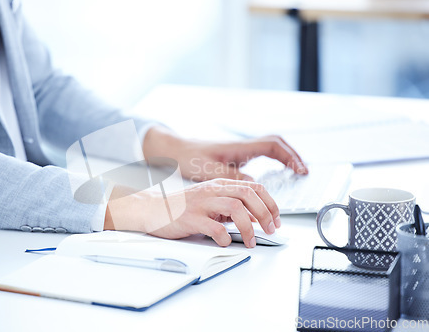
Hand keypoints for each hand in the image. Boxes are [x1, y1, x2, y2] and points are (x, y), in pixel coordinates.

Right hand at [104, 179, 278, 247]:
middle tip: (270, 230)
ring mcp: (201, 203)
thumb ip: (230, 208)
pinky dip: (225, 237)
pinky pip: (213, 227)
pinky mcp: (190, 218)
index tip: (277, 219)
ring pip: (234, 208)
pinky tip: (226, 242)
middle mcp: (212, 191)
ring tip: (251, 241)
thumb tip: (255, 218)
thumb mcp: (209, 202)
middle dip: (265, 213)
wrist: (151, 208)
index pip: (253, 187)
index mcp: (219, 185)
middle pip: (247, 195)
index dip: (270, 203)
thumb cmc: (180, 207)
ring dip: (248, 227)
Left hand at [142, 126, 307, 181]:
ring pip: (269, 148)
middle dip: (292, 155)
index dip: (289, 157)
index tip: (300, 169)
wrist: (175, 149)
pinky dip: (273, 160)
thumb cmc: (189, 157)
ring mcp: (240, 150)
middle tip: (303, 170)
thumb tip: (253, 186)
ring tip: (296, 171)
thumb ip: (231, 178)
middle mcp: (242, 146)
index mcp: (239, 147)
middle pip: (276, 144)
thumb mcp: (209, 171)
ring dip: (284, 157)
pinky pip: (261, 154)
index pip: (272, 146)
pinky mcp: (235, 156)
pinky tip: (274, 172)